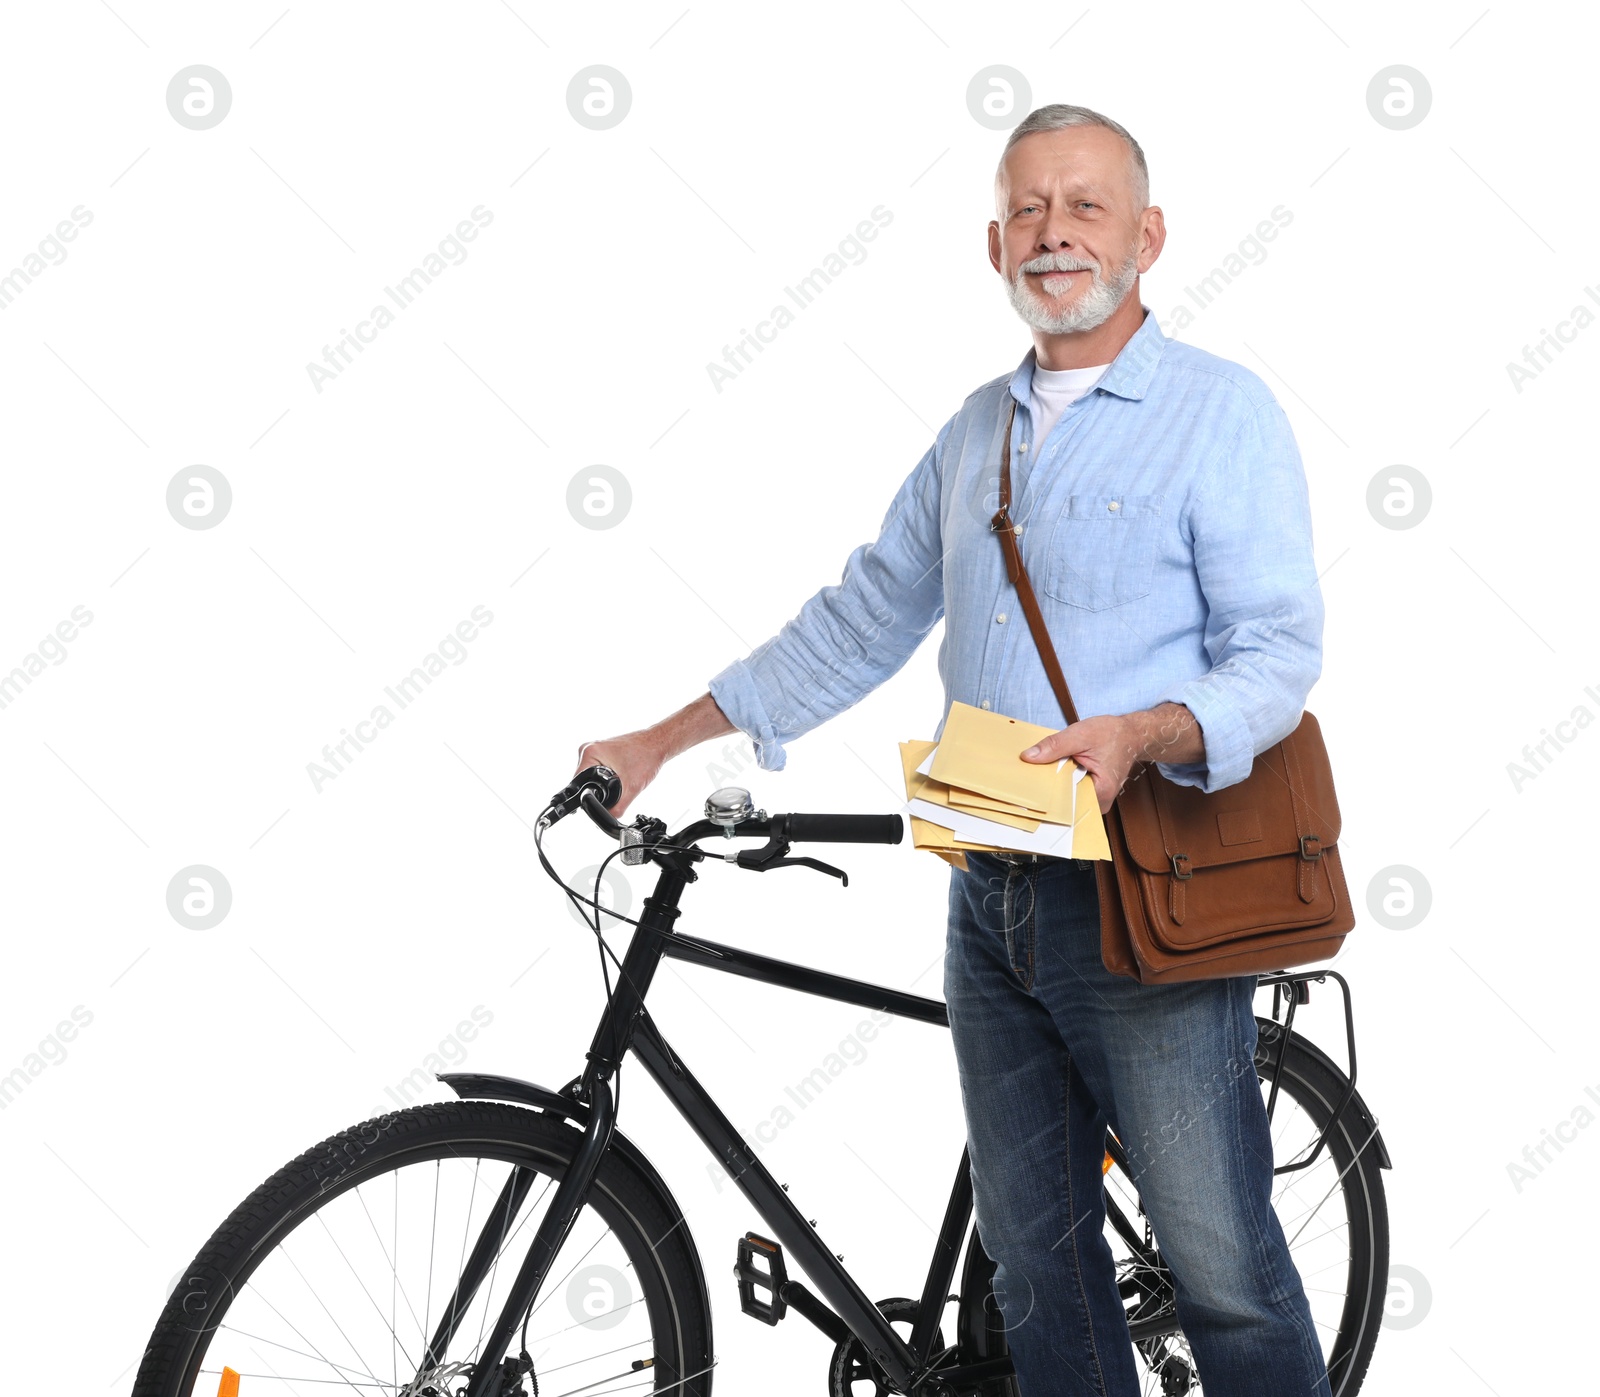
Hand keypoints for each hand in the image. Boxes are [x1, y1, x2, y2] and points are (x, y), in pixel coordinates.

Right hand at [573, 693, 736, 817]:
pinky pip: (597, 771)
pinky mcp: (602, 752)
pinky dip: (607, 777)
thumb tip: (610, 818)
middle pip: (583, 781)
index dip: (586, 796)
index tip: (596, 801)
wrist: (658, 743)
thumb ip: (618, 806)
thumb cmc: (647, 755)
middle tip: (616, 788)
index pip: (577, 783)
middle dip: (597, 790)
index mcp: (590, 753)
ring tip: (621, 778)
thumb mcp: (632, 786)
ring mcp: (595, 750)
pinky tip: (620, 775)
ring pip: (591, 777)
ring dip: (603, 783)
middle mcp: (588, 749)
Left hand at [1019, 703, 1202, 812]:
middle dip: (1047, 791)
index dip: (1045, 797)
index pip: (1066, 803)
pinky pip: (1070, 791)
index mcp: (1100, 791)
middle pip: (1065, 802)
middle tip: (1026, 783)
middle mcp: (1099, 801)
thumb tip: (1029, 757)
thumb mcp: (1080, 735)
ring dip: (1053, 786)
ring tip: (1036, 777)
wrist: (1131, 734)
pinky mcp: (1091, 793)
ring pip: (1066, 797)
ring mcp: (1095, 799)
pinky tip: (1051, 774)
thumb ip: (1054, 746)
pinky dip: (1061, 782)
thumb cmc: (1112, 735)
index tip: (1026, 795)